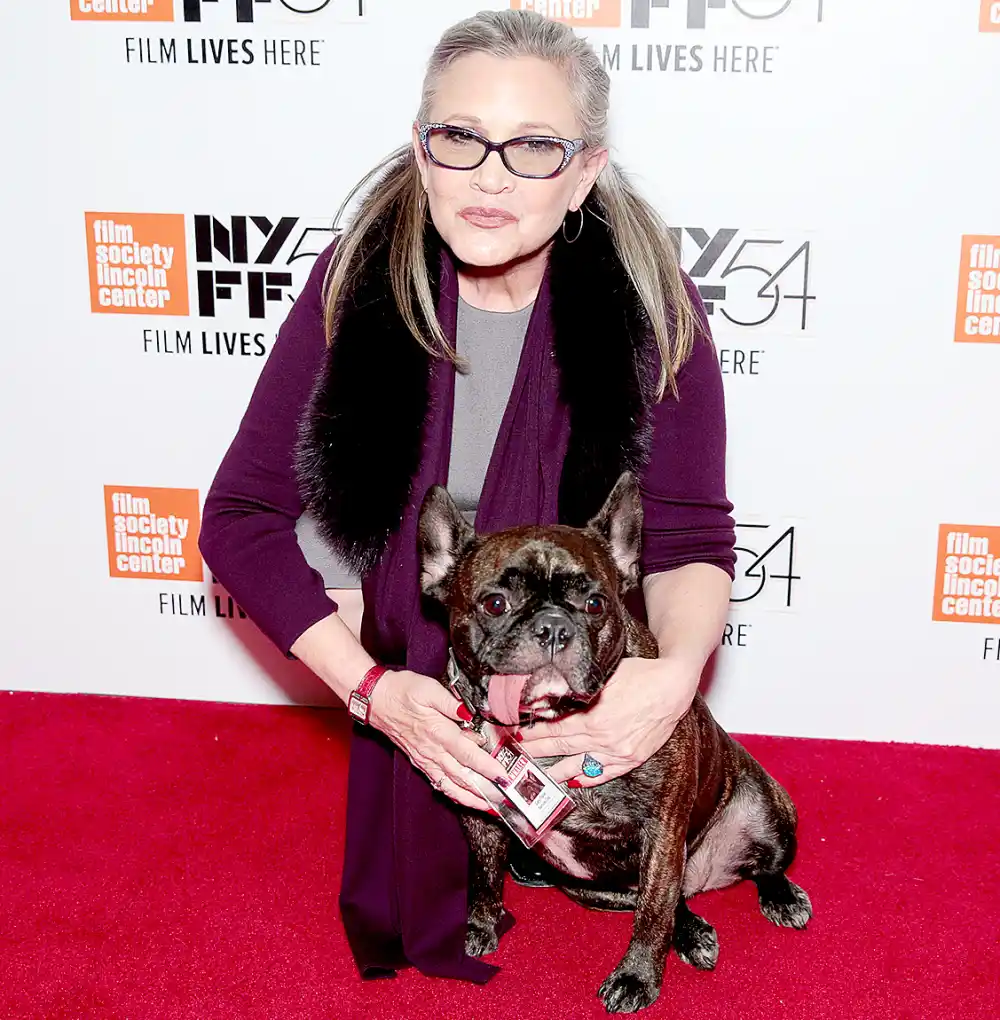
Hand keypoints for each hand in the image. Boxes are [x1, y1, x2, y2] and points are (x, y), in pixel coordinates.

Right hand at [368, 669, 509, 811]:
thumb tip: (470, 714)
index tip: (504, 776)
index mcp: (439, 732)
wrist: (376, 700)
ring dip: (471, 798)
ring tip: (489, 807)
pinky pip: (438, 783)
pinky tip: (463, 799)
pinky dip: (453, 794)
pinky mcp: (419, 761)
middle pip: (463, 776)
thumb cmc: (403, 691)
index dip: (488, 767)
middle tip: (506, 797)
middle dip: (486, 789)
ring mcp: (425, 758)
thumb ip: (452, 703)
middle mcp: (433, 750)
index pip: (469, 754)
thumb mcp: (429, 689)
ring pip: (451, 785)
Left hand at [516, 657, 700, 785]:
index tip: (517, 734)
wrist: (674, 687)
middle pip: (561, 747)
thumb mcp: (604, 674)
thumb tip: (553, 691)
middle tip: (517, 754)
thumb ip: (579, 686)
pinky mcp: (632, 758)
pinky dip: (588, 777)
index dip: (533, 732)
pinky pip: (605, 773)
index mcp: (593, 717)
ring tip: (537, 775)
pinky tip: (574, 781)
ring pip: (579, 764)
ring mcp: (618, 752)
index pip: (554, 728)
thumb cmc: (640, 674)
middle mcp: (603, 738)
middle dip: (536, 751)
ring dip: (556, 770)